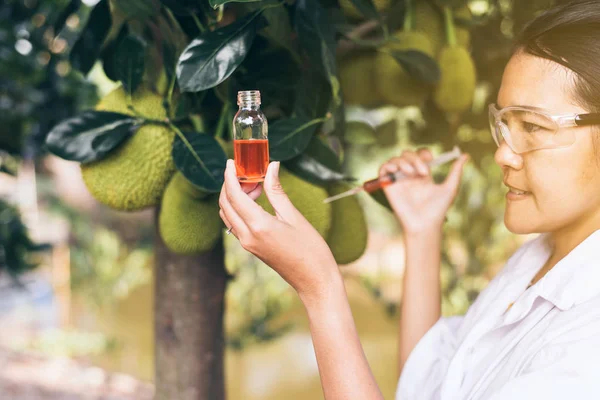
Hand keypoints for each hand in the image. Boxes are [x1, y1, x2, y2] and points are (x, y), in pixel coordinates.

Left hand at [219, 159, 338, 301]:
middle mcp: (247, 236)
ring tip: (256, 186)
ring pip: (228, 214)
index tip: (231, 161)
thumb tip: (271, 166)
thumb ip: (277, 190)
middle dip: (230, 184)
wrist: (314, 280)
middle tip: (248, 172)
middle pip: (225, 204)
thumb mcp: (294, 216)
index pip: (233, 195)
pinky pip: (235, 223)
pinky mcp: (251, 247)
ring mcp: (247, 244)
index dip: (230, 176)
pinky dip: (239, 208)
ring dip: (234, 196)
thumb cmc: (311, 249)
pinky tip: (257, 201)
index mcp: (258, 226)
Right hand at [379, 148, 468, 233]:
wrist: (424, 224)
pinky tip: (397, 171)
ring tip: (410, 173)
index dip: (423, 154)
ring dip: (403, 161)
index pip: (420, 155)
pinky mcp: (388, 185)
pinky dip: (388, 165)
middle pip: (408, 154)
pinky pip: (383, 168)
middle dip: (415, 159)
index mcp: (423, 175)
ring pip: (396, 159)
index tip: (430, 162)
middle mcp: (410, 176)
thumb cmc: (438, 210)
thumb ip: (456, 172)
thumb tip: (465, 155)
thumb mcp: (450, 188)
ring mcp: (398, 180)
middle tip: (423, 172)